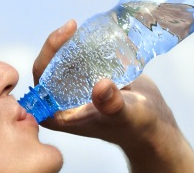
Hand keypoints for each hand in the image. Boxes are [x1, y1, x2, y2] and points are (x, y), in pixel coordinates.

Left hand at [31, 20, 182, 152]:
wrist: (152, 124)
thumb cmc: (135, 126)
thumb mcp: (125, 115)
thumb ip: (111, 104)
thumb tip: (101, 86)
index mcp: (56, 115)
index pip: (41, 80)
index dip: (48, 54)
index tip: (64, 34)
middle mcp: (59, 103)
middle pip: (49, 66)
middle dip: (58, 44)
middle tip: (72, 25)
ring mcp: (72, 91)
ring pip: (62, 61)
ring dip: (70, 44)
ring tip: (79, 29)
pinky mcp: (85, 81)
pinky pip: (78, 60)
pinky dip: (83, 47)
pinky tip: (91, 35)